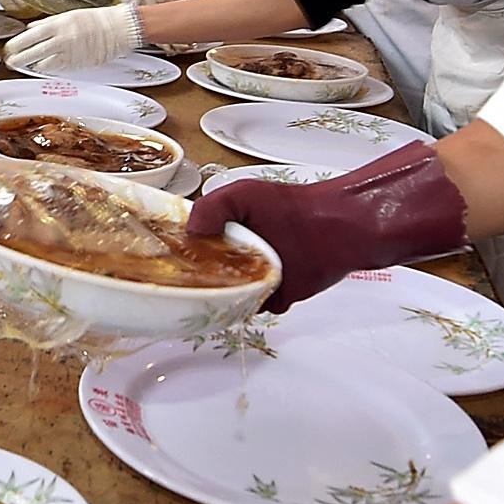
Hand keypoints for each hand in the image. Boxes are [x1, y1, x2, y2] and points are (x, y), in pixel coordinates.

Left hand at [5, 4, 141, 76]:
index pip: (31, 36)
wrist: (117, 29)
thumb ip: (48, 23)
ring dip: (33, 65)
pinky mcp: (77, 64)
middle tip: (10, 62)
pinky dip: (48, 69)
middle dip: (19, 59)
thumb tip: (31, 28)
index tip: (8, 49)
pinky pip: (57, 69)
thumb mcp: (68, 16)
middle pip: (33, 53)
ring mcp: (69, 53)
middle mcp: (62, 40)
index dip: (17, 44)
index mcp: (59, 25)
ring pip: (44, 64)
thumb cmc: (94, 20)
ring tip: (26, 64)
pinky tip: (44, 67)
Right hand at [187, 140, 468, 309]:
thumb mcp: (244, 194)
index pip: (190, 245)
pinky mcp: (274, 295)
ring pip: (224, 296)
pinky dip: (247, 309)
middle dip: (194, 283)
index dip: (176, 255)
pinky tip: (243, 301)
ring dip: (219, 300)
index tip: (166, 265)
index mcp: (224, 228)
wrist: (337, 230)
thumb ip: (212, 206)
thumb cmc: (292, 206)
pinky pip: (252, 309)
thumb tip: (191, 229)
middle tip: (187, 289)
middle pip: (203, 275)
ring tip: (212, 298)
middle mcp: (235, 253)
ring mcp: (254, 276)